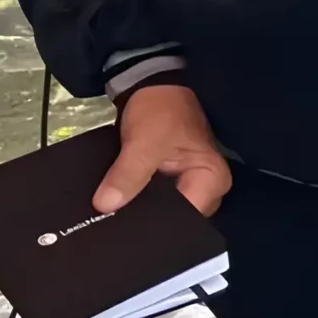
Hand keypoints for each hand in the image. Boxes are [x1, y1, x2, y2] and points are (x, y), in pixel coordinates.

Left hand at [94, 84, 231, 216]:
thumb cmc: (160, 110)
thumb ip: (128, 174)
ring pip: (163, 213)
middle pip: (176, 220)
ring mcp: (188, 188)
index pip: (186, 217)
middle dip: (145, 222)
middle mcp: (206, 189)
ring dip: (138, 213)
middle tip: (111, 227)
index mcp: (212, 179)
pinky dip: (136, 205)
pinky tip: (115, 208)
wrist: (152, 87)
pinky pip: (154, 204)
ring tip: (109, 220)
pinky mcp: (170, 186)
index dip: (155, 224)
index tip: (123, 229)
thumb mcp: (144, 141)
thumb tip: (105, 206)